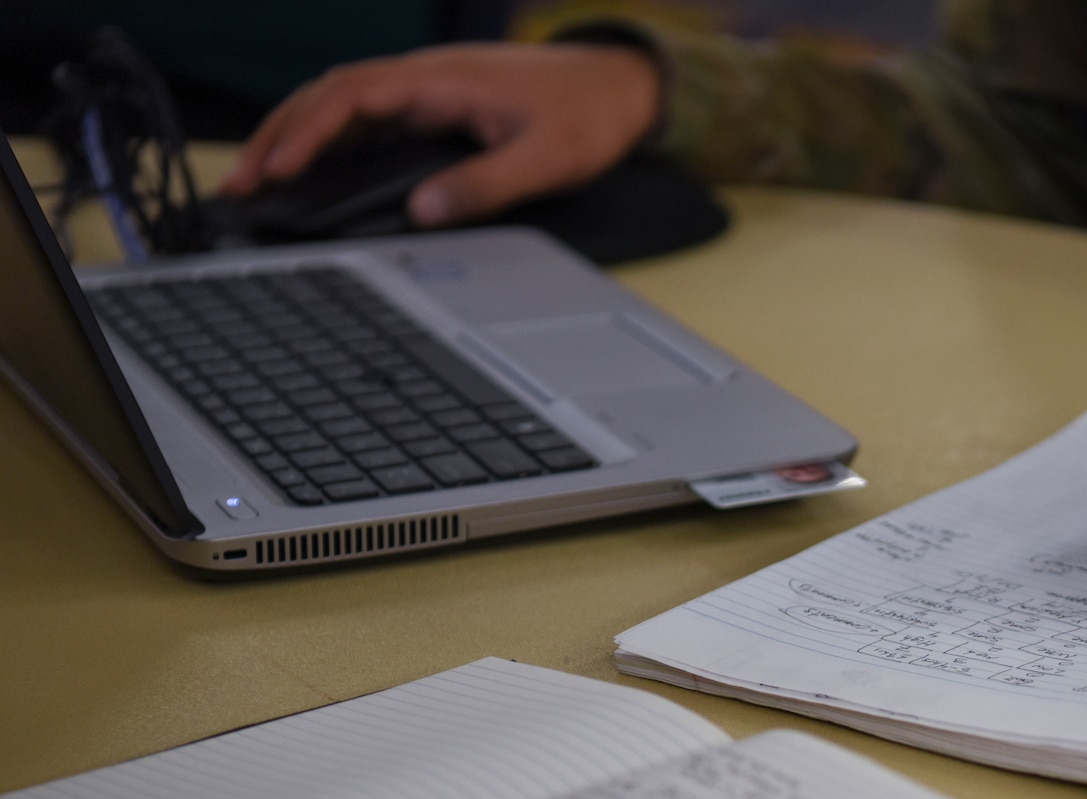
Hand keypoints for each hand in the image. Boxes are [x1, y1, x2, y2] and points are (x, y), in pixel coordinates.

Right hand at [218, 42, 661, 225]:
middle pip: (330, 95)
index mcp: (444, 80)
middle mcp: (426, 78)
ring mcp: (427, 89)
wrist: (621, 85)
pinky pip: (368, 117)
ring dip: (296, 135)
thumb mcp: (548, 158)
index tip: (280, 166)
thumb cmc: (590, 114)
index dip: (310, 130)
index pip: (355, 95)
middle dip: (280, 135)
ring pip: (342, 104)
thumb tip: (424, 209)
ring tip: (258, 177)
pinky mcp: (435, 105)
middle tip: (242, 183)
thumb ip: (486, 184)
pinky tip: (310, 168)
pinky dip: (330, 139)